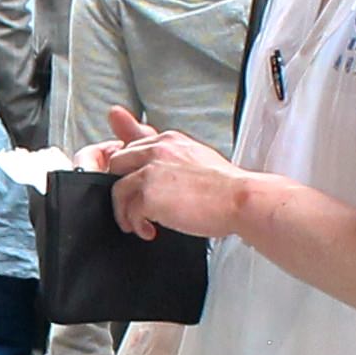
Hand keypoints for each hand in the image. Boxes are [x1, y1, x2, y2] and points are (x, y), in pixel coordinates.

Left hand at [101, 108, 245, 240]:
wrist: (239, 200)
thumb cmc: (223, 184)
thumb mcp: (192, 155)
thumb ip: (164, 149)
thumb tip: (130, 123)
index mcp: (167, 141)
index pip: (130, 148)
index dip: (130, 171)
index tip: (137, 187)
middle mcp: (156, 151)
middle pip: (116, 165)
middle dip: (122, 188)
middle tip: (134, 206)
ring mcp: (150, 173)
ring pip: (117, 191)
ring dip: (125, 211)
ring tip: (138, 224)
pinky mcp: (149, 196)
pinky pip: (128, 213)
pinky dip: (136, 225)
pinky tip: (150, 231)